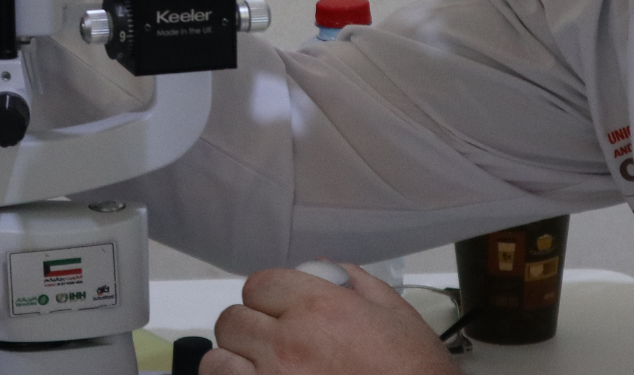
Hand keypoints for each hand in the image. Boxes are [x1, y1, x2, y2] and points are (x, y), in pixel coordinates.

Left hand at [205, 263, 459, 374]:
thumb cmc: (415, 372)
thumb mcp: (397, 316)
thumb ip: (357, 283)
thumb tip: (328, 269)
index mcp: (319, 308)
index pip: (259, 285)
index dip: (271, 297)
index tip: (280, 310)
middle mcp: (288, 344)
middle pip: (233, 320)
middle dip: (251, 327)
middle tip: (272, 341)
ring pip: (219, 360)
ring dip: (235, 362)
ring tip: (259, 369)